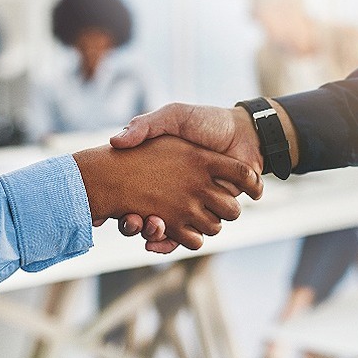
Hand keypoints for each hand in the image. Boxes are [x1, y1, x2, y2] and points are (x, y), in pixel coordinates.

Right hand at [111, 101, 299, 251]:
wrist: (244, 133)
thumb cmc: (206, 121)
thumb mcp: (172, 116)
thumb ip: (146, 126)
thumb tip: (115, 141)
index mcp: (162, 174)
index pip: (131, 197)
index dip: (121, 206)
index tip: (113, 209)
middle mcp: (175, 193)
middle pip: (147, 220)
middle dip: (137, 226)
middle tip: (130, 221)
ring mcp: (194, 205)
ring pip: (169, 231)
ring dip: (156, 233)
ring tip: (150, 225)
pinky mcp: (212, 213)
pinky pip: (193, 237)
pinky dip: (178, 240)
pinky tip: (162, 238)